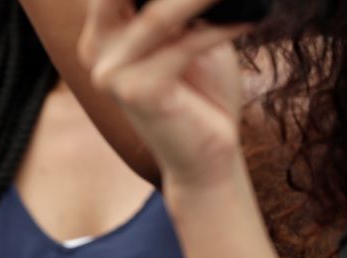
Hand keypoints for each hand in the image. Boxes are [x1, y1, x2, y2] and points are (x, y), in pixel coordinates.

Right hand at [81, 0, 252, 187]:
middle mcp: (96, 48)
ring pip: (162, 14)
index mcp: (102, 30)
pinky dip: (223, 27)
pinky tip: (250, 19)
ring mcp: (110, 72)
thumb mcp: (187, 31)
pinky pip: (186, 44)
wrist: (204, 154)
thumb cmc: (199, 91)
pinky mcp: (138, 92)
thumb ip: (176, 3)